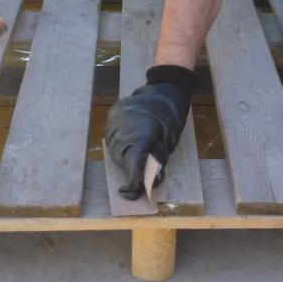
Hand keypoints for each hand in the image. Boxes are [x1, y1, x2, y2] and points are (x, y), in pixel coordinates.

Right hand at [105, 65, 196, 199]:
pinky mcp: (112, 114)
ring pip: (114, 149)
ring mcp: (115, 119)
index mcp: (141, 134)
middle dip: (130, 169)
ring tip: (134, 157)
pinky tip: (128, 144)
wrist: (163, 88)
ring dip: (123, 158)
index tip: (131, 194)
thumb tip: (150, 182)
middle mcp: (124, 127)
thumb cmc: (171, 116)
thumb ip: (157, 161)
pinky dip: (119, 145)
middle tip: (139, 176)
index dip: (133, 182)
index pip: (133, 164)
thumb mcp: (169, 141)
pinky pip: (112, 137)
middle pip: (122, 158)